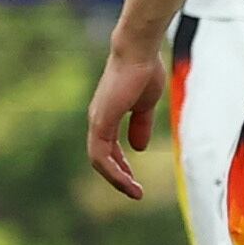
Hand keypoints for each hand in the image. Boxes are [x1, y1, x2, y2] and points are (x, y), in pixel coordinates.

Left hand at [85, 37, 164, 200]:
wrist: (139, 52)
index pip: (108, 149)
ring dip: (117, 179)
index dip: (120, 166)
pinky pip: (102, 155)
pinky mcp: (101, 122)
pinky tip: (127, 180)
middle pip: (101, 158)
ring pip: (99, 161)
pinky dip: (114, 171)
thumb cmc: (144, 71)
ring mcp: (97, 121)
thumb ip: (141, 125)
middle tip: (134, 191)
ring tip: (134, 192)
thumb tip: (138, 147)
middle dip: (118, 176)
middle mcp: (98, 120)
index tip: (134, 180)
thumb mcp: (145, 105)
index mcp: (107, 116)